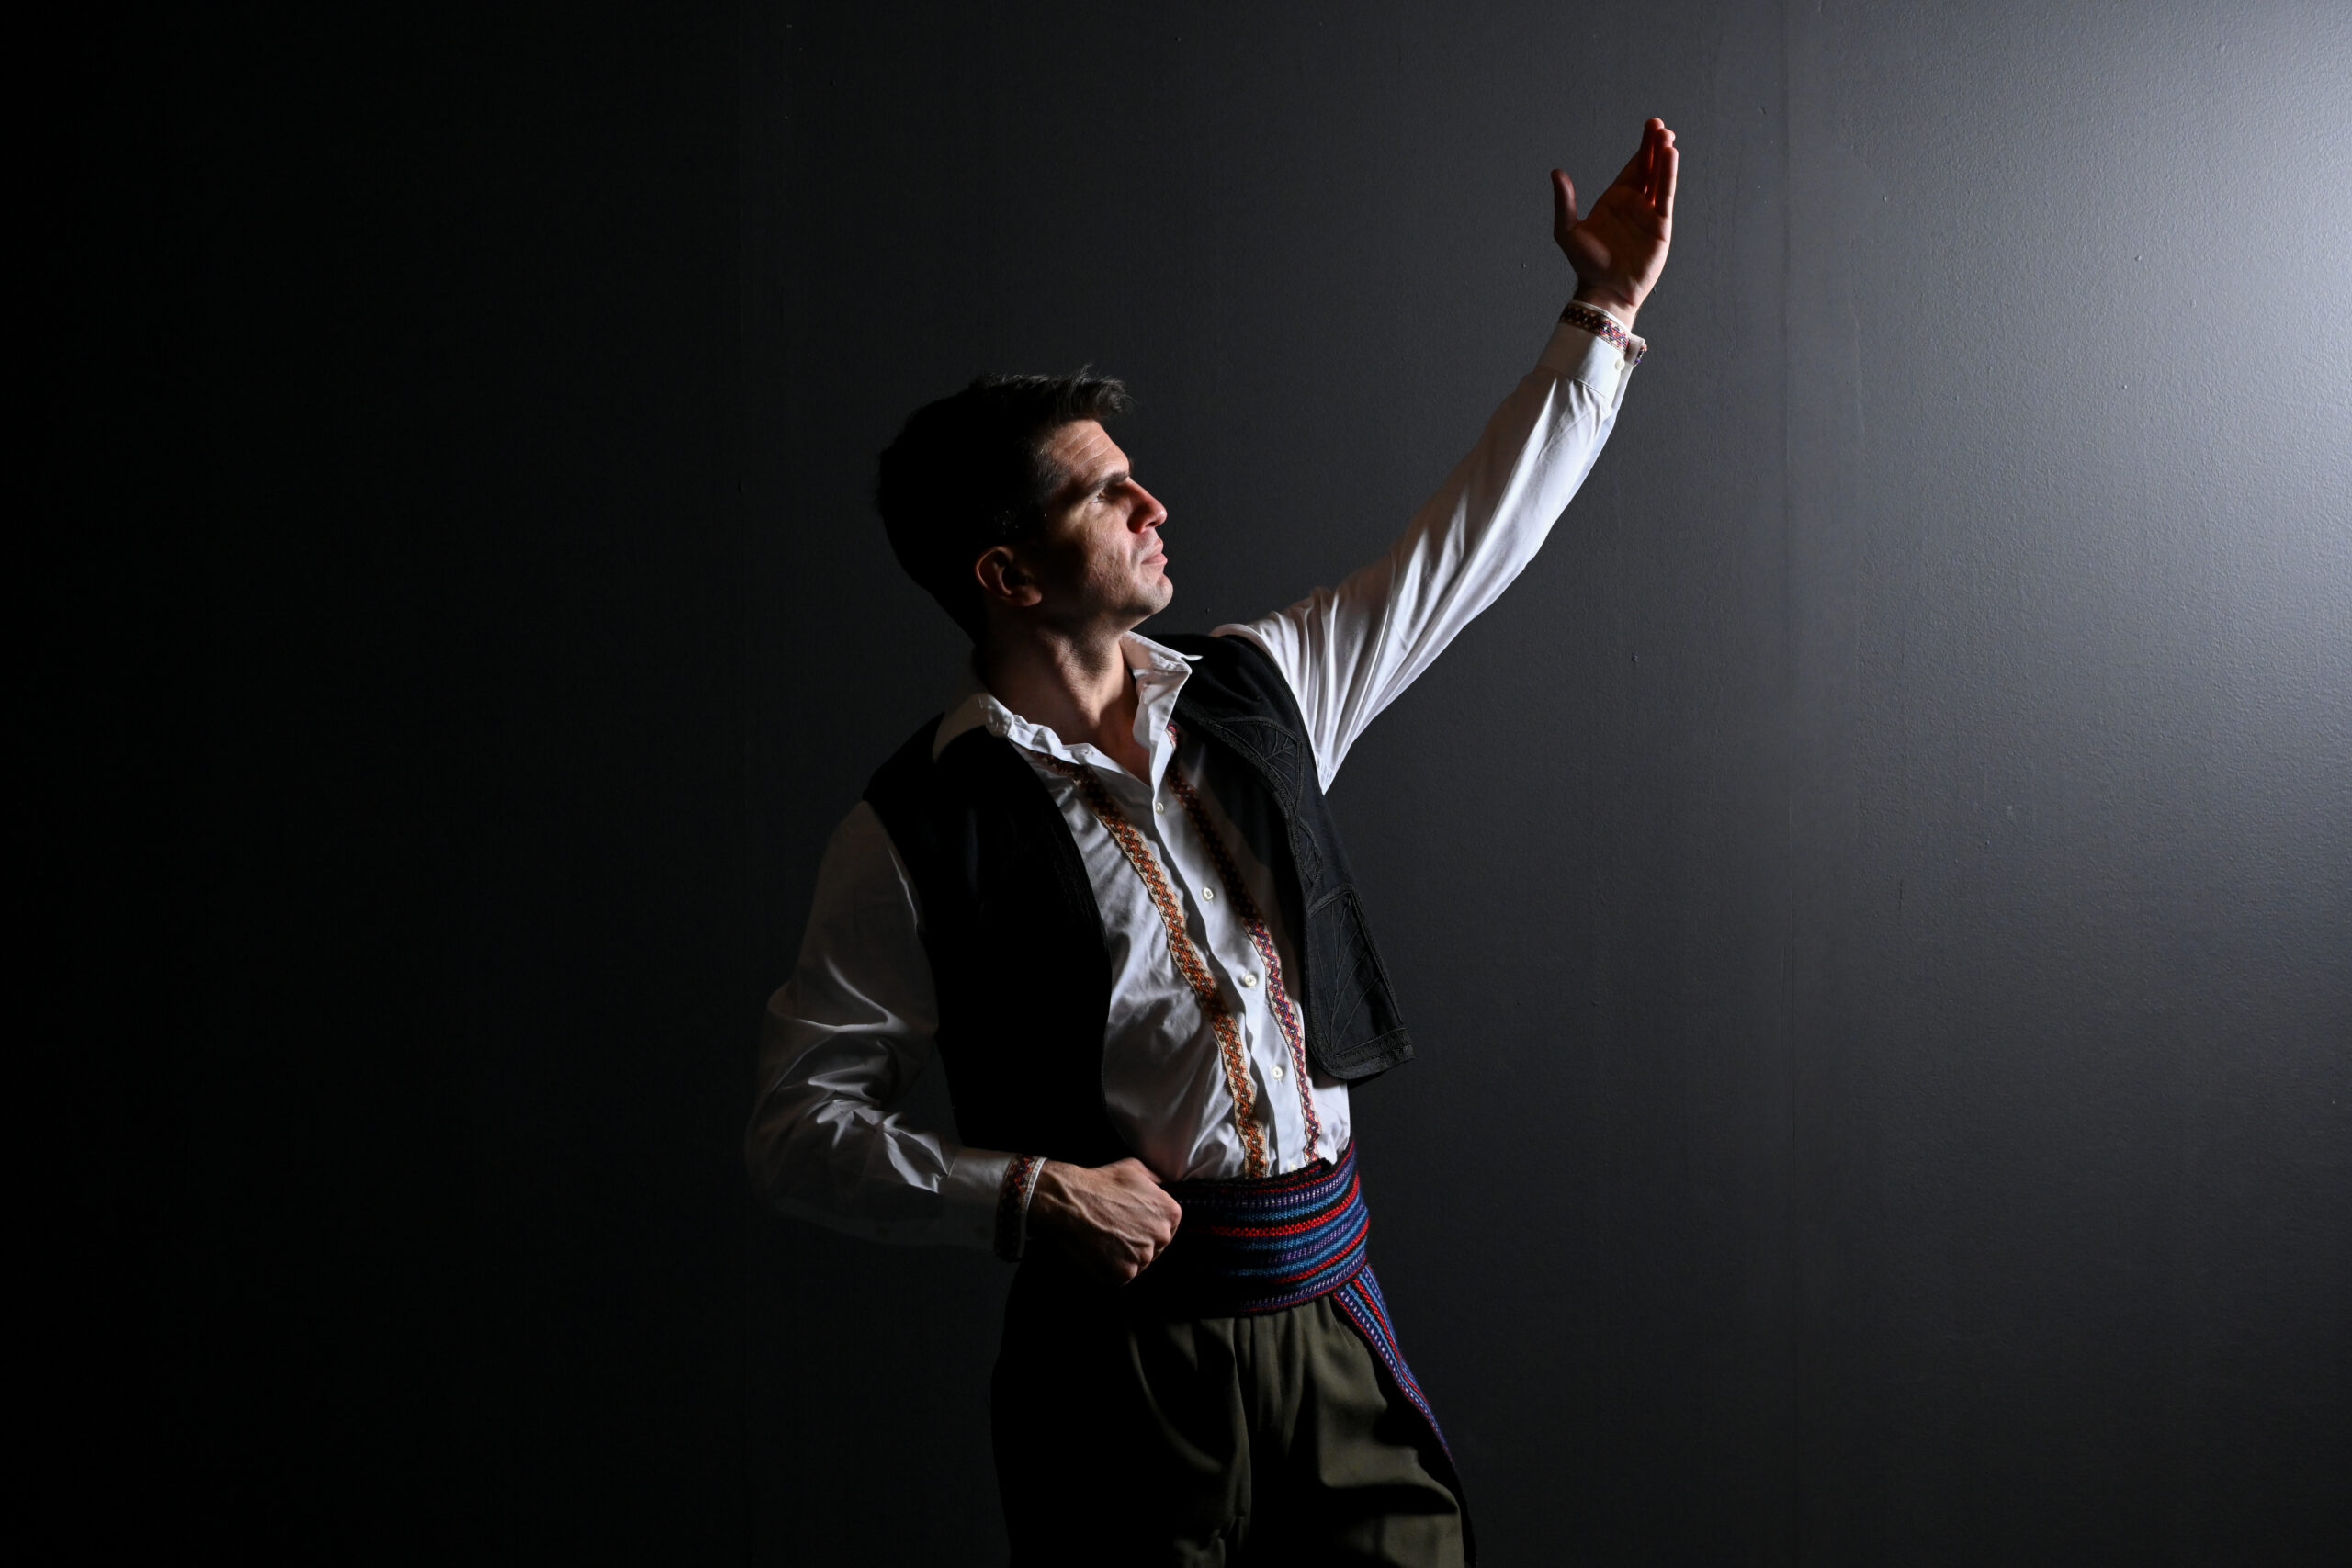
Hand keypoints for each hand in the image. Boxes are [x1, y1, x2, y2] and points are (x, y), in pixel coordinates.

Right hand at [1029, 1158, 1182, 1284]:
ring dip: (1125, 1256)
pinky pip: (1122, 1276)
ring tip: (1106, 1240)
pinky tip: (1099, 1251)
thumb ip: (1156, 1180)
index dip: (1148, 1226)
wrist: (1071, 1200)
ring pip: (1138, 1263)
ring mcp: (1143, 1257)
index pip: (1168, 1227)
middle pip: (1155, 1247)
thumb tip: (1163, 1185)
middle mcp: (1162, 1236)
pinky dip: (1110, 1268)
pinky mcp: (1124, 1273)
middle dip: (1138, 1242)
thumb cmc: (1101, 1182)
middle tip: (1116, 1231)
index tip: (1132, 1223)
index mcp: (1171, 1212)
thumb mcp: (1135, 1168)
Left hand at [1553, 118, 1677, 326]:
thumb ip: (1564, 202)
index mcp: (1615, 200)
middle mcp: (1635, 204)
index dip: (1642, 148)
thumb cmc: (1586, 264)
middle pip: (1648, 168)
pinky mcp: (1660, 227)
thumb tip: (1555, 172)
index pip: (1632, 168)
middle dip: (1654, 146)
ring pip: (1659, 179)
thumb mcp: (1568, 230)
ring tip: (1667, 137)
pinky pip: (1665, 196)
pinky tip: (1671, 158)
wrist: (1604, 290)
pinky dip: (1668, 177)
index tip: (1650, 127)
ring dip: (1664, 159)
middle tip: (1659, 126)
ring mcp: (1649, 214)